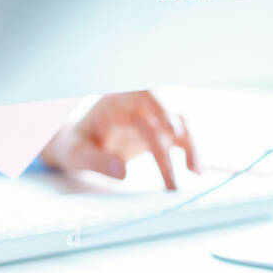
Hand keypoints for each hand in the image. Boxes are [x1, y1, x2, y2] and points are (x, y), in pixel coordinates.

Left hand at [39, 91, 200, 188]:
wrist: (79, 147)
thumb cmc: (75, 146)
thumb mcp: (77, 153)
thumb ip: (97, 161)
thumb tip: (123, 172)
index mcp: (117, 101)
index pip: (143, 94)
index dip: (160, 106)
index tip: (168, 127)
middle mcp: (139, 107)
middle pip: (164, 117)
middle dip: (170, 145)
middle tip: (172, 177)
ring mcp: (152, 120)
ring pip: (180, 127)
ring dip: (190, 147)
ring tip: (195, 172)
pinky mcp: (160, 135)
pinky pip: (181, 141)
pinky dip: (191, 153)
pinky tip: (197, 171)